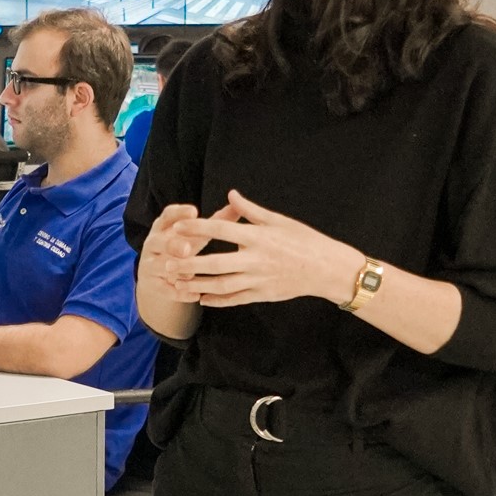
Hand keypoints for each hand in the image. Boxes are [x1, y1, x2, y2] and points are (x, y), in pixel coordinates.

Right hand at [140, 202, 241, 303]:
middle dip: (172, 245)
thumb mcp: (195, 235)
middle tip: (187, 249)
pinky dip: (178, 293)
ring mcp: (149, 264)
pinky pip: (163, 289)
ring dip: (174, 270)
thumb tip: (237, 206)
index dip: (179, 213)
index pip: (167, 215)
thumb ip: (214, 222)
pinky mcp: (152, 283)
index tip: (194, 211)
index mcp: (163, 227)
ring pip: (158, 266)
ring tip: (189, 275)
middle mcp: (153, 243)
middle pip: (159, 242)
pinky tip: (195, 296)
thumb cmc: (183, 247)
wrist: (158, 274)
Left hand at [165, 190, 363, 308]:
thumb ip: (251, 210)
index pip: (222, 229)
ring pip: (222, 285)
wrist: (327, 268)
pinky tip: (202, 299)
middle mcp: (256, 259)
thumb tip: (230, 195)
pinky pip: (236, 299)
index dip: (198, 228)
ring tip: (178, 284)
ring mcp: (259, 279)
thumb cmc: (304, 239)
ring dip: (198, 285)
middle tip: (167, 264)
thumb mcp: (279, 220)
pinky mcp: (263, 295)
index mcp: (258, 236)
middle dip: (189, 264)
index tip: (178, 227)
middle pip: (216, 263)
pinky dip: (218, 300)